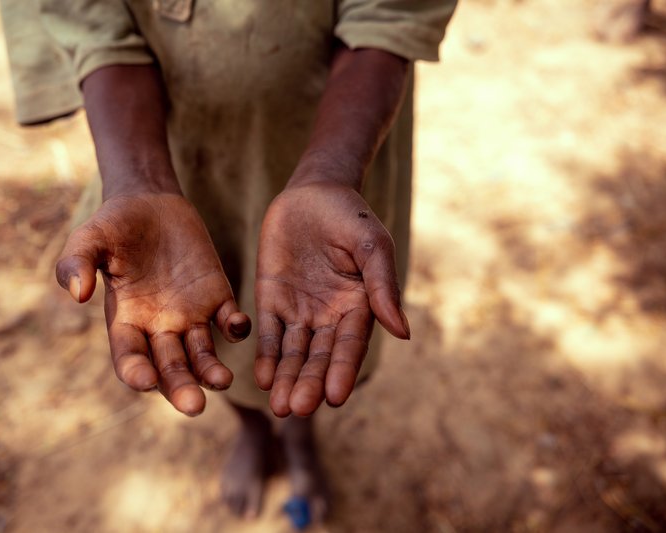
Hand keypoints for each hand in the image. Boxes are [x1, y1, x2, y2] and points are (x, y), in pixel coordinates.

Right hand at [56, 193, 250, 415]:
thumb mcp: (89, 238)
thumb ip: (77, 263)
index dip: (136, 372)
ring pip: (202, 354)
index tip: (145, 381)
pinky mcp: (216, 297)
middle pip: (171, 367)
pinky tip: (238, 325)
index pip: (129, 357)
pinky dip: (236, 327)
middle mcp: (159, 327)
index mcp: (125, 321)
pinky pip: (229, 321)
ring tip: (223, 381)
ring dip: (212, 371)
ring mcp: (190, 316)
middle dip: (181, 387)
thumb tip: (76, 294)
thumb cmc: (113, 225)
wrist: (150, 203)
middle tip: (194, 406)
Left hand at [255, 182, 409, 416]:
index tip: (335, 397)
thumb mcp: (372, 245)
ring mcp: (299, 310)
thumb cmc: (350, 216)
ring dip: (287, 378)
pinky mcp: (271, 300)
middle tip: (298, 408)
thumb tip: (403, 333)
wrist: (312, 192)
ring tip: (279, 406)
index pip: (349, 345)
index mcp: (359, 306)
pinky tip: (262, 378)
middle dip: (309, 382)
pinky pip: (268, 333)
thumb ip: (383, 287)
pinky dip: (266, 356)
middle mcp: (329, 316)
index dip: (342, 370)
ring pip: (293, 352)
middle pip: (319, 356)